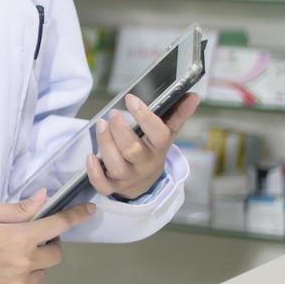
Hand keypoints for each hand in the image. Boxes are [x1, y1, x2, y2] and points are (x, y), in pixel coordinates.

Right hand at [0, 190, 95, 283]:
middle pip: (56, 255)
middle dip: (48, 245)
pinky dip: (18, 279)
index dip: (76, 217)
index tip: (89, 211)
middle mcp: (25, 264)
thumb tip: (44, 198)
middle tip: (28, 239)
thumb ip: (18, 209)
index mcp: (20, 238)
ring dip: (33, 263)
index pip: (58, 226)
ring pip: (41, 273)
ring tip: (8, 258)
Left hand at [85, 91, 200, 200]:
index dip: (145, 116)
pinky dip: (94, 172)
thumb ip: (178, 114)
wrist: (145, 181)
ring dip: (105, 143)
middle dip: (119, 130)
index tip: (131, 99)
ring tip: (101, 124)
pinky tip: (90, 156)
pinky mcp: (113, 187)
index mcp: (159, 148)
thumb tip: (193, 96)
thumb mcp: (167, 133)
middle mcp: (144, 164)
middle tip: (112, 113)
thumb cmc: (152, 149)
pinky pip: (102, 185)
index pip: (159, 134)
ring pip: (115, 165)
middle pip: (132, 150)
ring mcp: (128, 177)